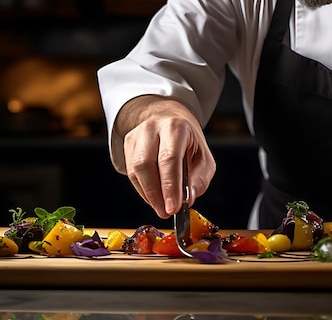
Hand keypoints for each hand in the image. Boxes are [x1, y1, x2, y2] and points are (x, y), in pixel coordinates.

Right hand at [121, 96, 215, 218]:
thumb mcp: (204, 157)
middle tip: (166, 212)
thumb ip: (199, 178)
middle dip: (156, 194)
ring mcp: (136, 136)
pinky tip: (155, 196)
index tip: (173, 208)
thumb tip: (188, 198)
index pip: (169, 158)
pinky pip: (131, 174)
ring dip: (149, 194)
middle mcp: (152, 128)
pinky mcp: (127, 145)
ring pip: (135, 171)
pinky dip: (144, 190)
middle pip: (145, 164)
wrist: (170, 119)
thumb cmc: (188, 142)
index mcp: (175, 127)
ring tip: (162, 207)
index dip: (170, 186)